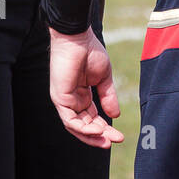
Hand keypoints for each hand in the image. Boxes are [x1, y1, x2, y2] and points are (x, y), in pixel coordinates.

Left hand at [48, 27, 123, 147]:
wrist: (78, 38)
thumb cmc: (89, 52)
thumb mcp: (104, 78)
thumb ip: (108, 97)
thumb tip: (115, 115)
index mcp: (82, 95)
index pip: (93, 118)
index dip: (105, 129)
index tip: (119, 136)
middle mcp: (72, 100)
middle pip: (85, 125)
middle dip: (100, 135)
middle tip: (116, 140)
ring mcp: (64, 100)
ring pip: (76, 127)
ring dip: (91, 136)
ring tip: (106, 139)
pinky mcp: (59, 98)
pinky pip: (69, 120)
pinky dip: (82, 128)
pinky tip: (96, 130)